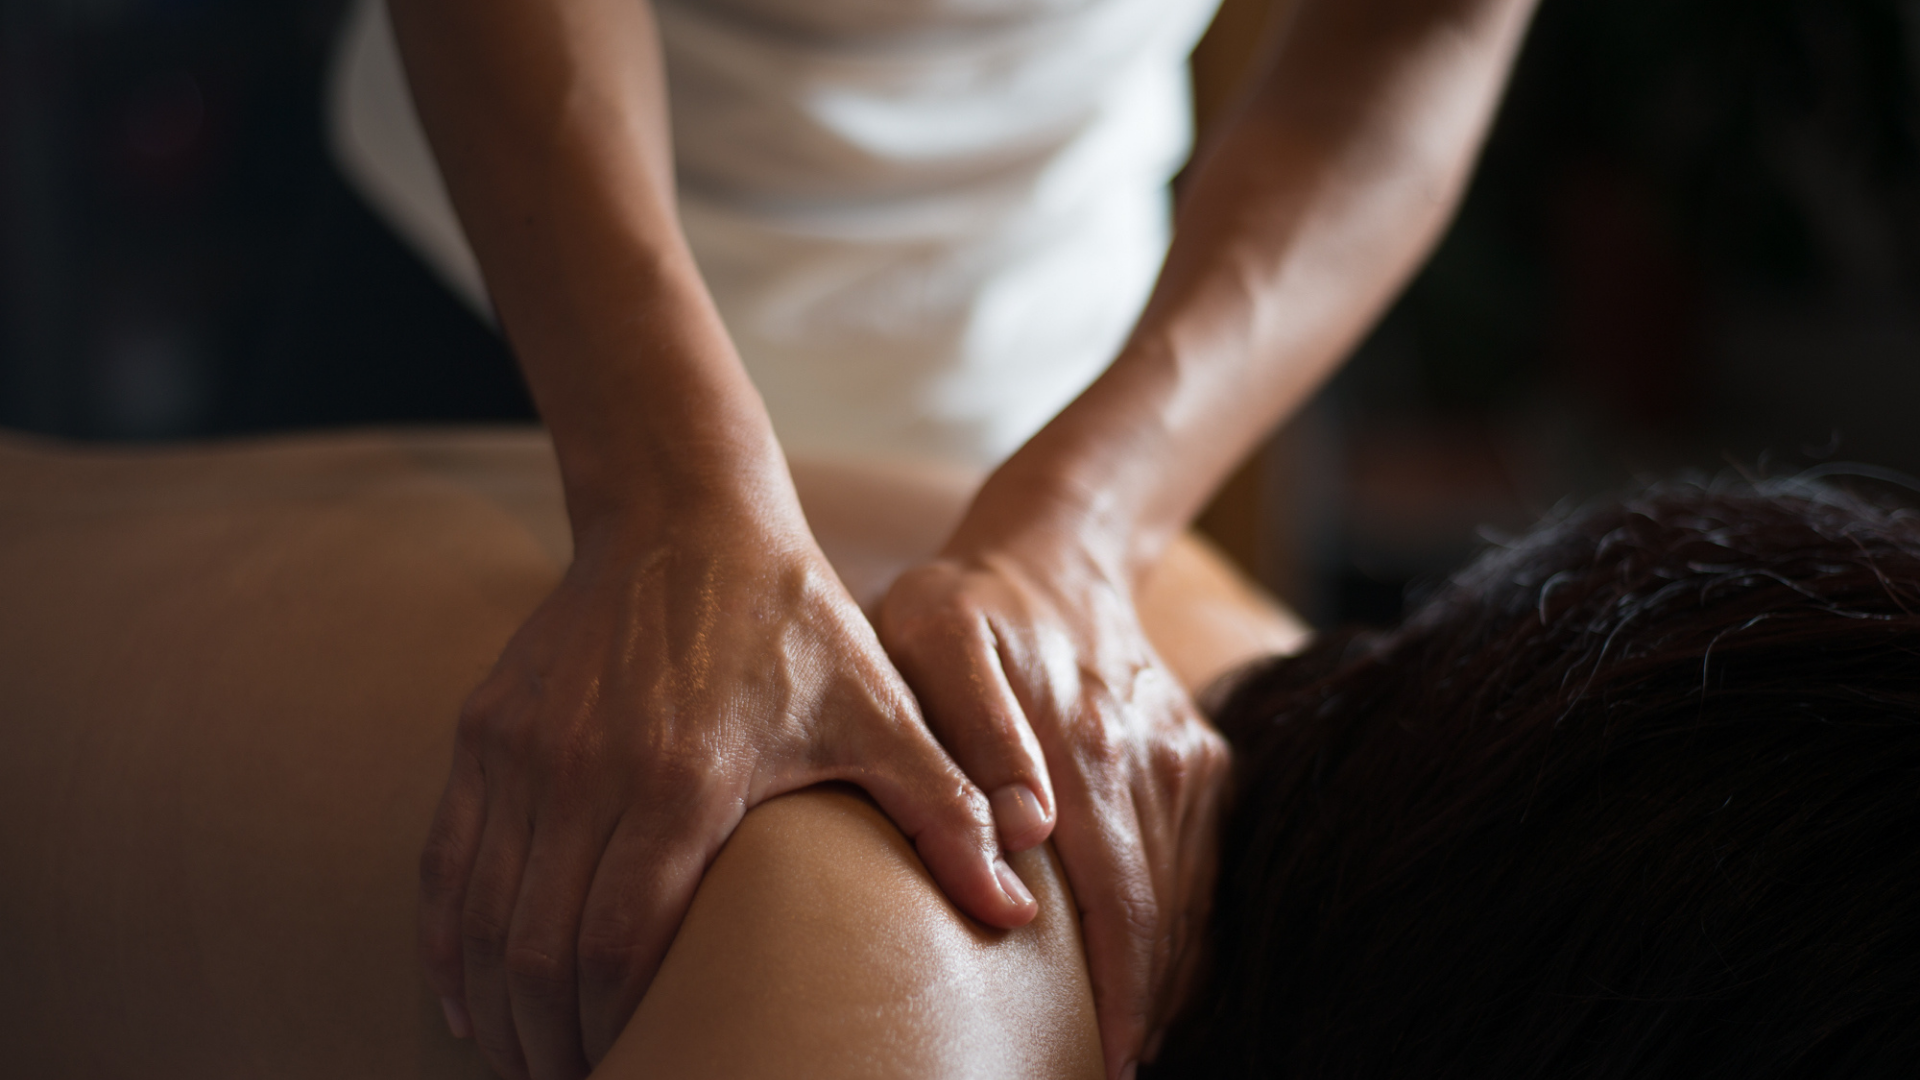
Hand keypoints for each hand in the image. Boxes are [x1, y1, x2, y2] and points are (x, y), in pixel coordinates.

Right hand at [418, 507, 1036, 1079]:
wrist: (686, 517)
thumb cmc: (795, 625)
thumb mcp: (883, 713)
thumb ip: (947, 811)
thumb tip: (1013, 911)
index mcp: (684, 777)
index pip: (620, 942)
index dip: (619, 1025)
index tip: (648, 1069)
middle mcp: (585, 769)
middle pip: (540, 951)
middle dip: (555, 1041)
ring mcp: (522, 750)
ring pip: (480, 920)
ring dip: (495, 1009)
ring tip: (528, 1061)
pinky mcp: (485, 731)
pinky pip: (444, 863)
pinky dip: (446, 945)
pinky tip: (468, 997)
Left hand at [878, 516, 1230, 1079]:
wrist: (1053, 552)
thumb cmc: (965, 607)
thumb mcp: (934, 640)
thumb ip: (975, 735)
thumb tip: (1029, 833)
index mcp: (1090, 746)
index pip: (1118, 902)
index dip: (1118, 993)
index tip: (1103, 1059)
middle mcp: (1156, 761)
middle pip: (1163, 917)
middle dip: (1144, 1009)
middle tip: (1104, 1072)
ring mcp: (1188, 762)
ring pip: (1192, 900)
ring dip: (1167, 980)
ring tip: (1127, 1044)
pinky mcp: (1203, 761)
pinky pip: (1206, 867)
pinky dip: (1188, 931)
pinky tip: (1159, 980)